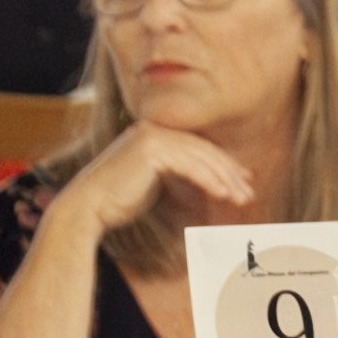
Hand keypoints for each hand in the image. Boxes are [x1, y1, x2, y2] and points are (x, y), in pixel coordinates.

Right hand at [50, 122, 251, 242]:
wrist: (89, 208)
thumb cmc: (119, 201)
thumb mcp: (154, 182)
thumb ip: (176, 173)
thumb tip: (207, 178)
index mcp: (153, 133)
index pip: (197, 148)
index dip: (223, 165)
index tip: (244, 181)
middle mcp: (152, 129)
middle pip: (202, 151)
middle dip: (229, 173)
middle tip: (248, 193)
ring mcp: (150, 136)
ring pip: (199, 158)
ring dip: (224, 179)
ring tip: (241, 198)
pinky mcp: (150, 149)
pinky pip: (189, 165)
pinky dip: (209, 180)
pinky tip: (223, 194)